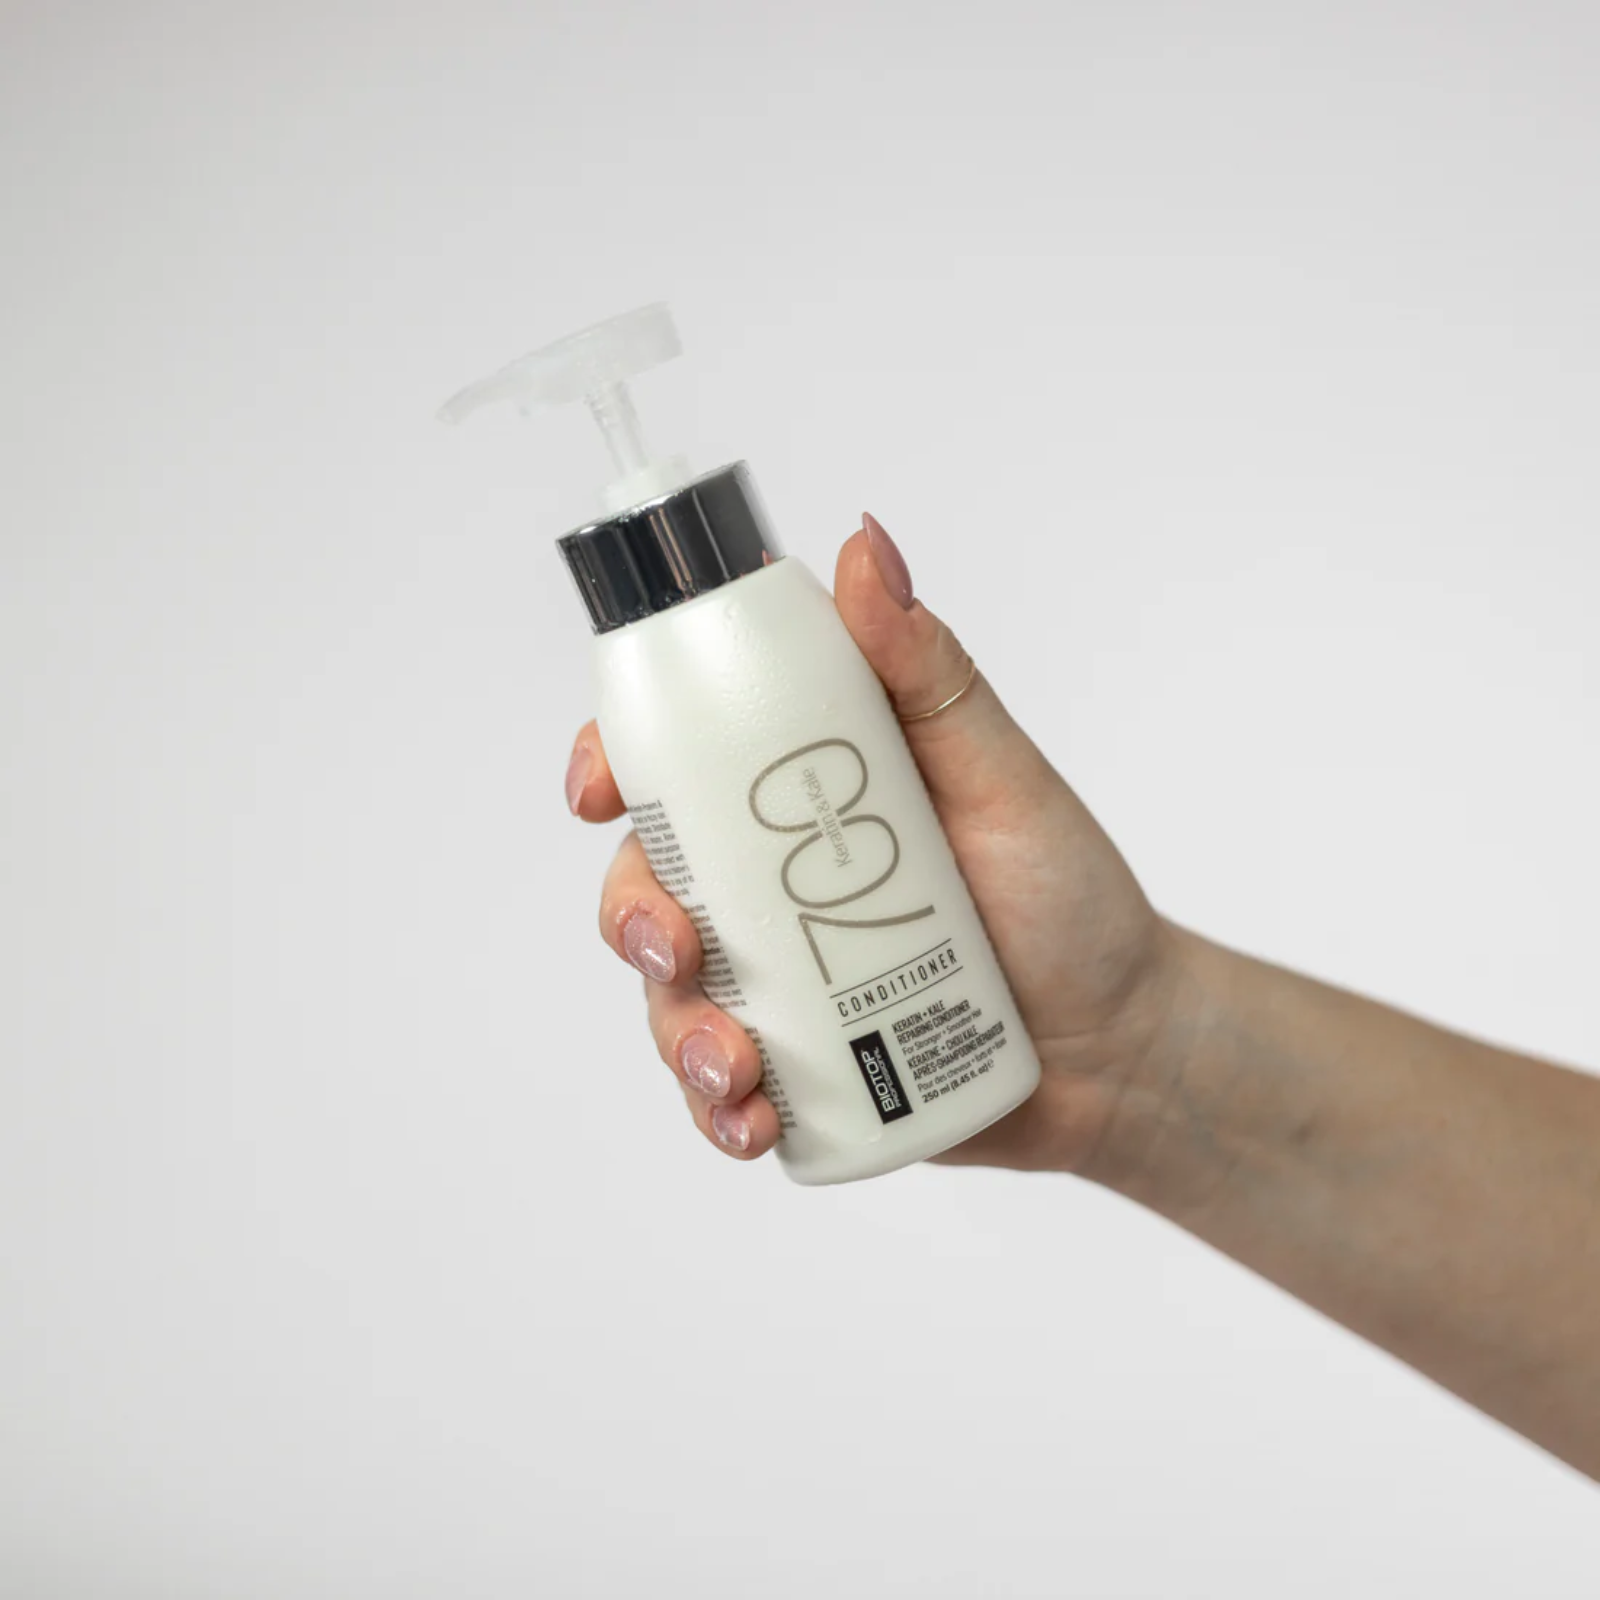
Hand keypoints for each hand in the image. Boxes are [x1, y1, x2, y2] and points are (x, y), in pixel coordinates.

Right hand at [564, 515, 1183, 1173]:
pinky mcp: (797, 1064)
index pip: (679, 757)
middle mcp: (775, 880)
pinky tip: (750, 1122)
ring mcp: (781, 977)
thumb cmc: (1068, 899)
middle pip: (647, 878)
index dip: (613, 761)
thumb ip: (928, 671)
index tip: (599, 788)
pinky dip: (714, 1107)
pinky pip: (718, 1083)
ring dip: (675, 1031)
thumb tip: (865, 544)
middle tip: (678, 949)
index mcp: (805, 793)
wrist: (1120, 1051)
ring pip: (670, 993)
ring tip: (739, 1069)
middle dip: (631, 916)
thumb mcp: (1000, 776)